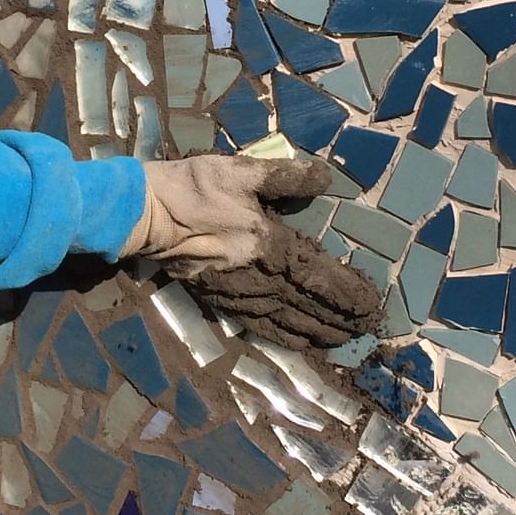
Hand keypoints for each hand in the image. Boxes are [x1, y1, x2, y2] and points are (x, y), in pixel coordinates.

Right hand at [126, 155, 383, 349]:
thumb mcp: (242, 171)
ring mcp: (239, 295)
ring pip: (287, 323)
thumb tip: (326, 178)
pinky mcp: (221, 301)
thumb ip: (286, 177)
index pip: (320, 278)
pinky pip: (261, 326)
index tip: (370, 305)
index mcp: (270, 246)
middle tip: (366, 329)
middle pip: (308, 307)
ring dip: (317, 333)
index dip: (347, 294)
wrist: (145, 215)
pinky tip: (298, 342)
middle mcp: (260, 279)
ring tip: (341, 341)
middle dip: (339, 320)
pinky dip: (285, 337)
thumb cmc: (195, 189)